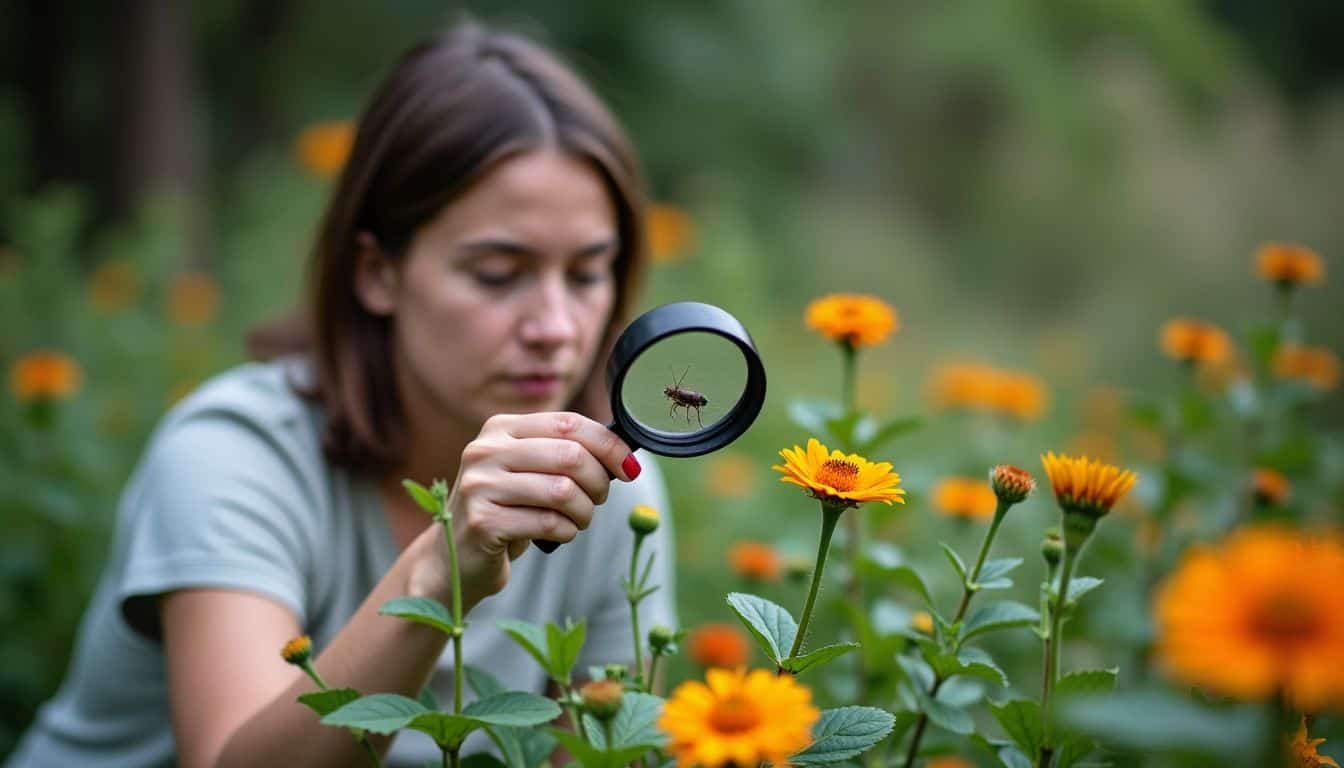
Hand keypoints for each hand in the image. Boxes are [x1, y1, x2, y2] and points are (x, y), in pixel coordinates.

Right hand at [407, 412, 638, 607]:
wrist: (456, 558)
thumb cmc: (507, 511)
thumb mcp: (530, 472)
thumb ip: (565, 455)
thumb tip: (624, 457)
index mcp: (500, 428)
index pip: (568, 423)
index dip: (608, 445)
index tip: (629, 467)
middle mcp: (485, 450)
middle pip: (570, 455)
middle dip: (599, 481)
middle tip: (598, 499)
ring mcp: (479, 485)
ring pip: (563, 491)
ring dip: (584, 512)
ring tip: (577, 520)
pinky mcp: (482, 522)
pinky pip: (549, 523)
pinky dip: (566, 532)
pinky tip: (557, 535)